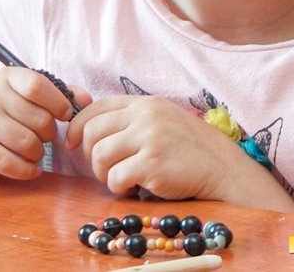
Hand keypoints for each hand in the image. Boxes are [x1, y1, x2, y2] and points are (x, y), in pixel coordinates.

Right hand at [0, 67, 90, 179]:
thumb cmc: (2, 110)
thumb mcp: (24, 94)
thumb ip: (59, 93)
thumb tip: (87, 100)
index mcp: (6, 77)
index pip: (37, 85)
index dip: (58, 103)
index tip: (65, 115)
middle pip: (37, 118)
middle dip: (50, 133)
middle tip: (46, 137)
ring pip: (25, 142)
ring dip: (39, 153)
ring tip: (36, 152)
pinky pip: (8, 162)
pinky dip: (26, 170)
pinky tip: (31, 169)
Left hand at [64, 95, 252, 200]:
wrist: (222, 168)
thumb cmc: (188, 149)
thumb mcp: (161, 121)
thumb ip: (131, 120)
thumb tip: (86, 130)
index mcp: (144, 103)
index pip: (95, 108)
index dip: (76, 127)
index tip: (71, 144)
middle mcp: (145, 116)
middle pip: (91, 132)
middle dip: (89, 156)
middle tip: (104, 170)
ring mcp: (149, 138)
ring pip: (99, 156)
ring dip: (104, 175)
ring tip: (122, 180)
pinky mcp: (152, 164)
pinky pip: (115, 178)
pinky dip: (119, 188)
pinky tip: (135, 190)